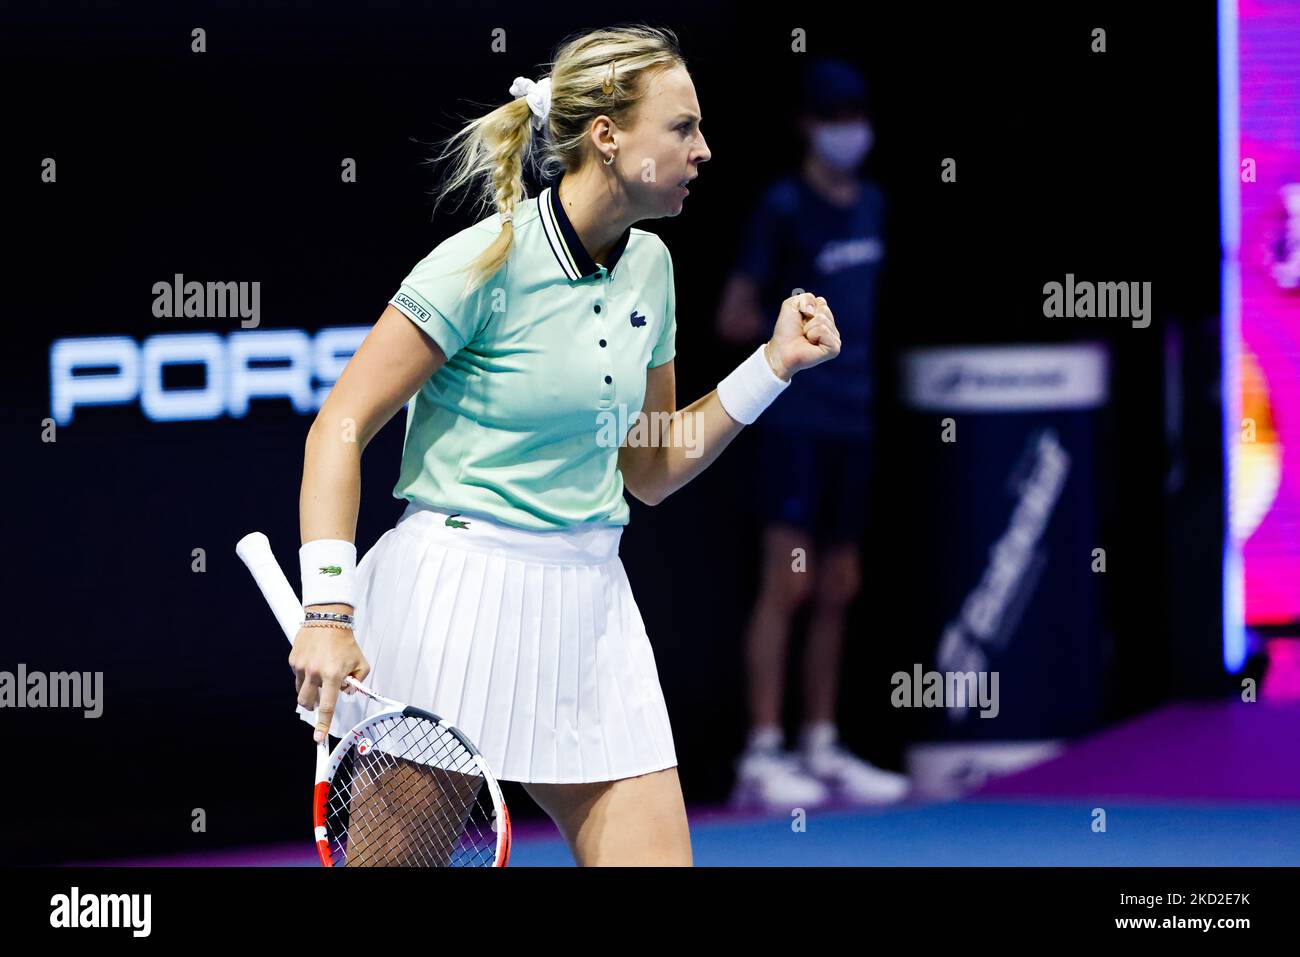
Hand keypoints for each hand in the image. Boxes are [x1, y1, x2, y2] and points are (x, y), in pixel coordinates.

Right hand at [289, 622, 370, 742]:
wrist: (328, 619)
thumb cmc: (345, 641)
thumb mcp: (360, 662)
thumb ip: (358, 681)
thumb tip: (348, 692)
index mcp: (333, 675)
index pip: (327, 707)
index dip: (322, 725)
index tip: (319, 738)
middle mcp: (315, 673)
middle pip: (307, 703)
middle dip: (312, 706)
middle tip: (319, 700)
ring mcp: (302, 667)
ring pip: (301, 691)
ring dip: (309, 691)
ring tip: (319, 678)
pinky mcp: (293, 660)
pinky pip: (298, 676)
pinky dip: (305, 676)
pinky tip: (313, 664)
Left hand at [766, 292, 840, 379]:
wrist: (781, 350)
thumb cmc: (786, 331)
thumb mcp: (791, 306)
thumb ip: (805, 297)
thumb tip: (815, 310)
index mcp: (824, 317)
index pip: (822, 302)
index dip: (806, 308)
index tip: (801, 320)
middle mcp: (831, 328)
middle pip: (824, 309)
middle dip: (808, 319)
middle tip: (803, 331)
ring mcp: (834, 339)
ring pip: (823, 320)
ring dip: (809, 328)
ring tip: (806, 338)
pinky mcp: (834, 348)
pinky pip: (823, 330)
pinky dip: (813, 335)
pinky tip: (811, 344)